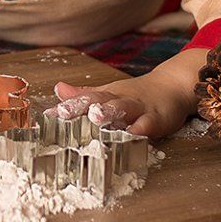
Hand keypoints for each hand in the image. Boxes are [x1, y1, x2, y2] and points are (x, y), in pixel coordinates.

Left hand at [53, 69, 196, 139]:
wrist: (173, 86)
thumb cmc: (137, 94)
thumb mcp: (110, 92)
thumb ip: (85, 94)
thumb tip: (58, 89)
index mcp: (107, 94)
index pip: (84, 98)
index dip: (66, 106)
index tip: (47, 115)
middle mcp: (120, 99)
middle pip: (100, 100)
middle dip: (82, 106)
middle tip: (64, 113)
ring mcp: (139, 108)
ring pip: (123, 108)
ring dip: (110, 112)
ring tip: (96, 117)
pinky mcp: (157, 118)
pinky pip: (148, 123)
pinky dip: (140, 129)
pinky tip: (132, 134)